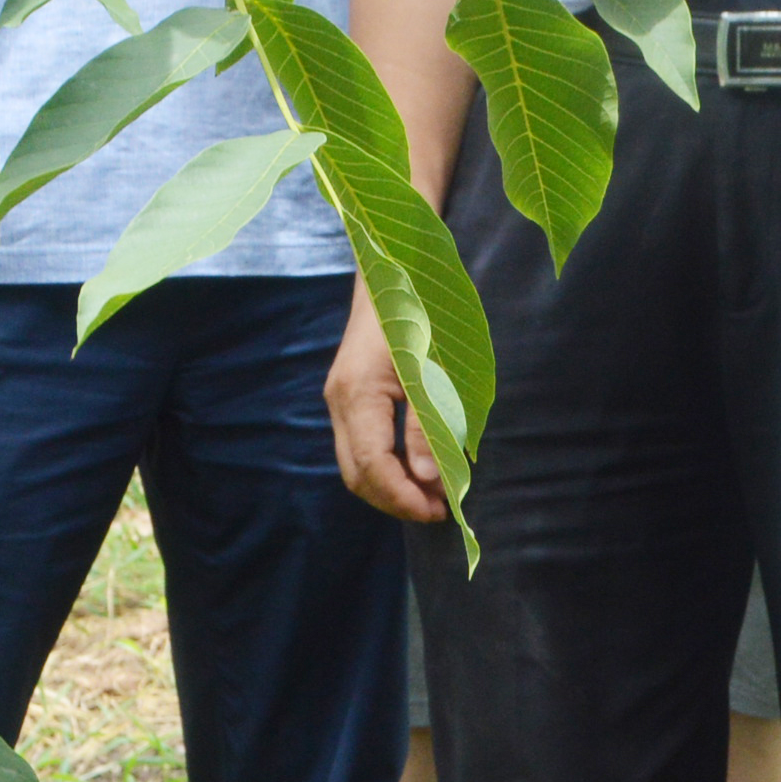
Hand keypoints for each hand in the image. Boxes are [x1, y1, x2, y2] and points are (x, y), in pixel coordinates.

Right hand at [323, 280, 445, 521]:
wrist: (393, 271)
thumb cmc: (418, 314)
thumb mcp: (433, 370)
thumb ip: (429, 425)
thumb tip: (430, 480)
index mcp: (357, 395)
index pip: (372, 467)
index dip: (404, 497)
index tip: (440, 510)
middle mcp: (340, 402)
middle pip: (358, 474)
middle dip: (396, 499)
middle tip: (439, 509)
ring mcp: (340, 400)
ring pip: (356, 464)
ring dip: (391, 486)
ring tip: (432, 494)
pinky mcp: (349, 396)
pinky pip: (361, 446)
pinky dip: (387, 466)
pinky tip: (416, 467)